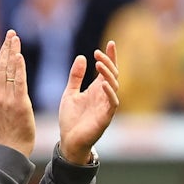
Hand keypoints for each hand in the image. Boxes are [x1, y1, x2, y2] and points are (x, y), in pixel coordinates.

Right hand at [0, 30, 35, 156]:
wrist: (12, 147)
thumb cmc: (7, 130)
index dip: (2, 54)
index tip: (7, 41)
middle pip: (1, 66)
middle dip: (6, 48)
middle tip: (12, 33)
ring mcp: (7, 99)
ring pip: (8, 71)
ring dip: (12, 52)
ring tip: (15, 38)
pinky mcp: (19, 103)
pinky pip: (18, 82)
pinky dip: (18, 68)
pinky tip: (19, 55)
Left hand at [58, 41, 118, 163]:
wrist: (68, 140)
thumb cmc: (71, 119)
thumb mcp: (70, 93)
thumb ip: (75, 77)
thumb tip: (81, 57)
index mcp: (96, 89)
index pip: (107, 69)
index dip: (110, 56)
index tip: (111, 43)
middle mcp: (104, 96)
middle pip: (112, 74)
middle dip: (108, 62)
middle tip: (98, 52)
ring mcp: (106, 106)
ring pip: (114, 86)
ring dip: (107, 74)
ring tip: (99, 63)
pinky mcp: (106, 117)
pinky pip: (112, 103)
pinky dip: (109, 92)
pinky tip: (103, 83)